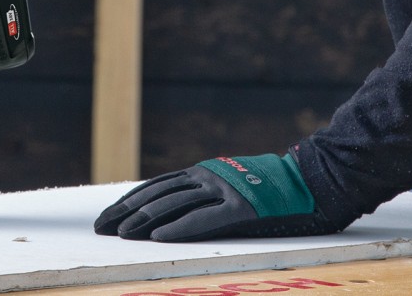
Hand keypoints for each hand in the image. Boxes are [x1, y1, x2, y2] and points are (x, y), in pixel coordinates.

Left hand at [94, 153, 341, 241]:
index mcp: (203, 173)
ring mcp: (225, 191)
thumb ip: (202, 196)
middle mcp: (209, 178)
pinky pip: (204, 220)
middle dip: (125, 213)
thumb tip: (167, 215)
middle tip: (99, 228)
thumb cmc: (270, 193)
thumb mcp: (228, 187)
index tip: (105, 218)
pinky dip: (178, 228)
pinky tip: (158, 238)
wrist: (311, 183)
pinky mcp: (241, 209)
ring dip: (144, 221)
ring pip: (174, 205)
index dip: (127, 203)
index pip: (155, 187)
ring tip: (121, 234)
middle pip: (157, 195)